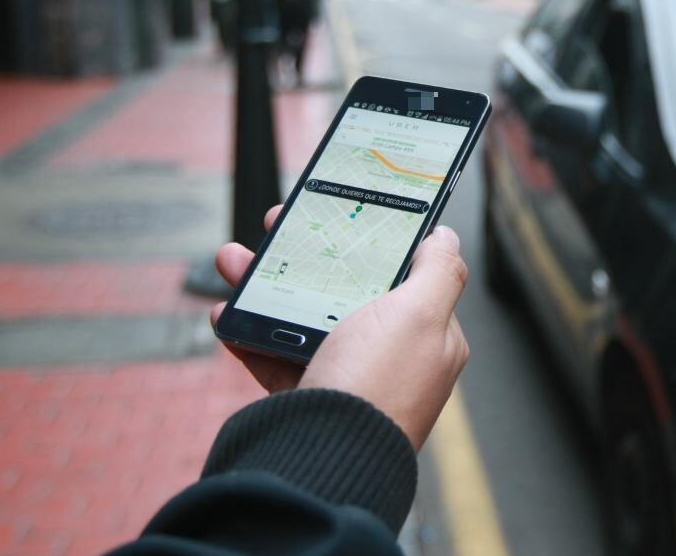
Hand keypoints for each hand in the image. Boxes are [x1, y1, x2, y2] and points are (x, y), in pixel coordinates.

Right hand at [210, 206, 470, 448]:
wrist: (324, 460)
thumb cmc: (377, 383)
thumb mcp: (420, 314)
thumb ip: (440, 271)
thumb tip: (447, 237)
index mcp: (428, 337)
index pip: (403, 275)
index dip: (369, 240)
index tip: (335, 214)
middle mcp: (390, 358)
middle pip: (346, 290)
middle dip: (305, 256)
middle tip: (273, 227)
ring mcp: (348, 380)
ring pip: (302, 319)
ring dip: (264, 285)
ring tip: (233, 261)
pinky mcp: (306, 401)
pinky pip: (273, 359)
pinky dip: (248, 334)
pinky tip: (227, 314)